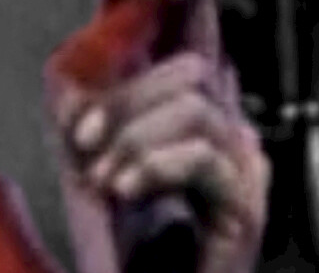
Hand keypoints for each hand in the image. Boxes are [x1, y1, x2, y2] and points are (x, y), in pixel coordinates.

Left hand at [53, 53, 269, 272]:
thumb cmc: (136, 249)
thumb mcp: (107, 173)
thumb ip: (96, 132)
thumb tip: (73, 95)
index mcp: (200, 127)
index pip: (177, 69)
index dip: (123, 87)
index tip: (79, 125)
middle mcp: (229, 140)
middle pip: (190, 77)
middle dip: (127, 105)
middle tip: (87, 146)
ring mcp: (244, 171)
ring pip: (196, 111)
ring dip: (135, 138)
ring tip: (104, 178)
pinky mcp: (246, 207)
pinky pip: (206, 158)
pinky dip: (156, 165)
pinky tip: (126, 188)